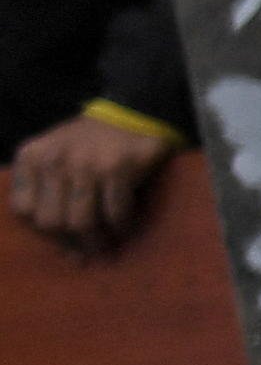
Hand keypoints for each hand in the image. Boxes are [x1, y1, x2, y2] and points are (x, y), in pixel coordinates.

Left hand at [9, 111, 178, 257]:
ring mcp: (86, 165)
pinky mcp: (118, 169)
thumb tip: (66, 251)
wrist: (132, 113)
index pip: (23, 211)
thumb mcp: (52, 156)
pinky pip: (114, 212)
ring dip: (97, 241)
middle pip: (52, 222)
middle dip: (71, 241)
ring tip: (105, 246)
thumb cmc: (89, 143)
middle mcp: (53, 160)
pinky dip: (121, 225)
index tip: (62, 236)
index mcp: (30, 156)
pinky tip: (124, 226)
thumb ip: (45, 192)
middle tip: (87, 249)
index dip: (43, 230)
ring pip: (82, 222)